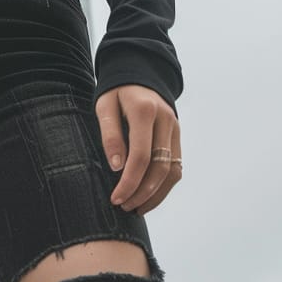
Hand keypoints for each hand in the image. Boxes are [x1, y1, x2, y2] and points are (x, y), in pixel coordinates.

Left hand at [95, 84, 181, 214]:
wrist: (139, 73)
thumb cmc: (116, 92)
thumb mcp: (104, 106)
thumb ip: (110, 135)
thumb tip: (117, 167)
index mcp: (145, 111)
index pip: (141, 156)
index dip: (129, 182)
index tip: (116, 198)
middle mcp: (166, 120)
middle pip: (160, 167)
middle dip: (142, 192)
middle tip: (124, 206)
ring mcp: (175, 128)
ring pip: (173, 171)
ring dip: (156, 194)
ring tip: (136, 207)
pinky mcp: (178, 135)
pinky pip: (176, 166)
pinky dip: (164, 185)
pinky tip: (149, 196)